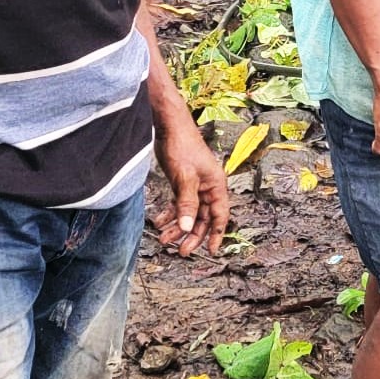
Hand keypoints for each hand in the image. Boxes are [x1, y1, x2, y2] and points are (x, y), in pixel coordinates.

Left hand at [152, 124, 230, 256]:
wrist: (169, 127)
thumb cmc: (182, 146)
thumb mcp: (184, 178)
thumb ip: (187, 203)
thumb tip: (187, 228)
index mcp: (215, 185)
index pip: (220, 216)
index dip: (216, 234)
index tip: (210, 250)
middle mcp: (208, 187)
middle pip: (203, 218)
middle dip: (191, 235)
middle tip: (181, 250)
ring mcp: (195, 185)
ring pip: (189, 213)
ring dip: (177, 226)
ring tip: (164, 238)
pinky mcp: (182, 182)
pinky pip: (179, 204)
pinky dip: (170, 214)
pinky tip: (160, 221)